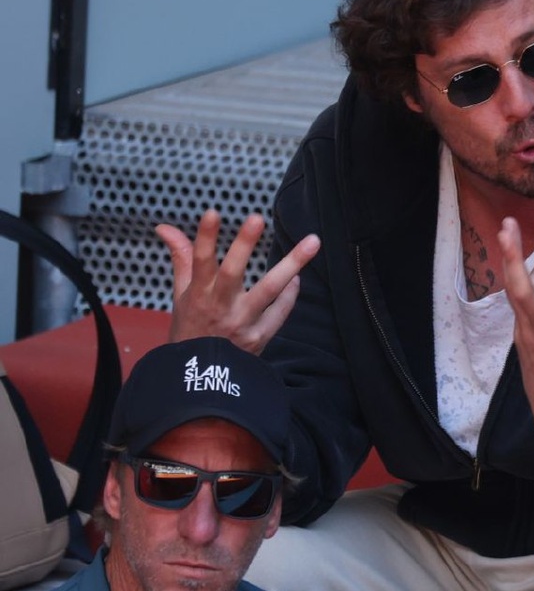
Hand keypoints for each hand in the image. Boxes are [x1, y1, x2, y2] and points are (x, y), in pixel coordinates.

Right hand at [155, 209, 319, 353]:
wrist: (201, 378)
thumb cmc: (192, 329)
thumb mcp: (182, 294)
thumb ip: (182, 257)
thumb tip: (164, 226)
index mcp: (198, 294)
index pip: (198, 262)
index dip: (205, 238)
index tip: (212, 212)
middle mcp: (220, 306)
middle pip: (232, 272)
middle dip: (243, 245)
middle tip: (257, 218)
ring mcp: (242, 322)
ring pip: (269, 290)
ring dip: (292, 264)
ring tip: (313, 241)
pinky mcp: (260, 336)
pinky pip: (281, 310)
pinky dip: (291, 293)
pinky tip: (297, 277)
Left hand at [497, 216, 533, 442]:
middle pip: (523, 293)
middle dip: (514, 259)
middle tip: (508, 228)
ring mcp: (528, 335)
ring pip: (514, 294)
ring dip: (508, 262)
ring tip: (505, 232)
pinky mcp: (520, 338)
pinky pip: (514, 304)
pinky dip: (511, 281)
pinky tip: (510, 260)